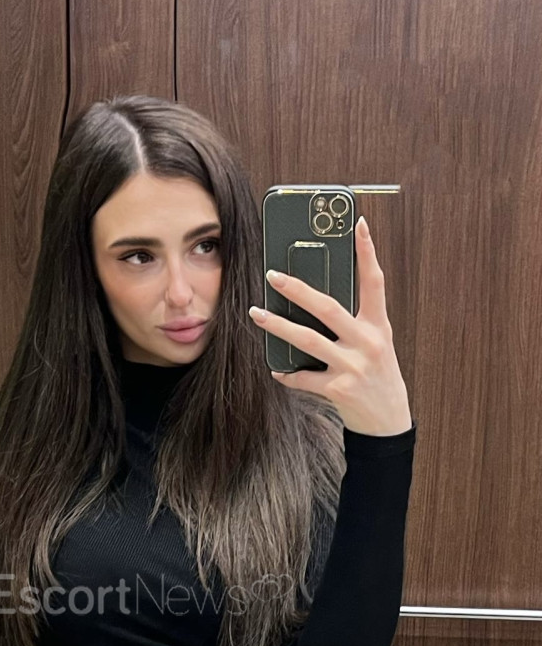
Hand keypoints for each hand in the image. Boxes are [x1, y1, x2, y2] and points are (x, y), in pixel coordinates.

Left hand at [248, 216, 412, 435]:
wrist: (388, 421)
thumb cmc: (378, 376)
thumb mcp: (376, 343)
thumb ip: (355, 322)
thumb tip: (317, 299)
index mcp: (378, 326)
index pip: (375, 282)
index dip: (367, 252)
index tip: (358, 224)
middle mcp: (367, 343)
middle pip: (328, 308)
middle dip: (298, 290)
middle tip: (273, 275)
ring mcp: (353, 367)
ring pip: (308, 340)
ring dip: (277, 326)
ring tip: (256, 314)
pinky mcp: (338, 390)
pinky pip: (303, 378)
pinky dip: (287, 374)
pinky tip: (276, 369)